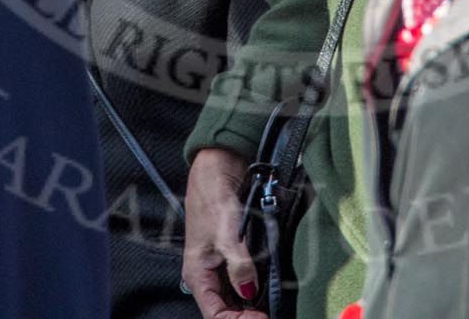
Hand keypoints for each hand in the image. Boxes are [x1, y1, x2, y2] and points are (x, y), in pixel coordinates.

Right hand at [183, 148, 265, 317]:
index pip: (215, 314)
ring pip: (236, 296)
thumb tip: (248, 291)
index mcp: (198, 273)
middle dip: (246, 315)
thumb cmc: (212, 194)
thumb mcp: (226, 231)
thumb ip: (238, 263)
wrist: (218, 165)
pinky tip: (269, 288)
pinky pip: (244, 278)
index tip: (261, 318)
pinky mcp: (234, 253)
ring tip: (270, 306)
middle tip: (268, 314)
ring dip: (252, 303)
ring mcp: (221, 264)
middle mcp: (208, 273)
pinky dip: (256, 286)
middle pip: (226, 309)